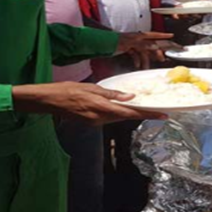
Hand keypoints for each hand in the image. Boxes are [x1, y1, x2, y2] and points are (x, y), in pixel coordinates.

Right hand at [12, 82, 166, 123]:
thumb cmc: (67, 90)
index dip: (148, 114)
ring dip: (131, 114)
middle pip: (126, 117)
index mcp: (101, 108)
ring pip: (119, 118)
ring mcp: (95, 122)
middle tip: (158, 111)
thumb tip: (129, 97)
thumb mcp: (91, 88)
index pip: (130, 113)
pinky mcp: (91, 122)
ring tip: (146, 108)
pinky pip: (110, 118)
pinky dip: (119, 114)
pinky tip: (124, 108)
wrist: (48, 101)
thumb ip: (111, 94)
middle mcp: (100, 119)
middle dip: (143, 114)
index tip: (163, 115)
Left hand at [117, 32, 179, 68]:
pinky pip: (136, 55)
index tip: (172, 37)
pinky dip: (137, 60)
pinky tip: (137, 65)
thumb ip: (144, 44)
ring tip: (146, 68)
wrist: (102, 43)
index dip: (164, 36)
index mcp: (139, 35)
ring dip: (145, 60)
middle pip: (151, 46)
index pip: (155, 35)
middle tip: (162, 58)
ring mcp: (132, 44)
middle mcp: (137, 39)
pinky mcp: (127, 48)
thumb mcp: (131, 43)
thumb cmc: (114, 40)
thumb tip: (155, 46)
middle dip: (156, 53)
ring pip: (143, 52)